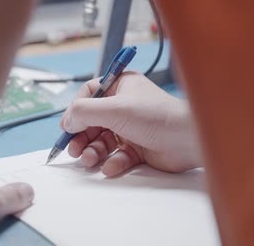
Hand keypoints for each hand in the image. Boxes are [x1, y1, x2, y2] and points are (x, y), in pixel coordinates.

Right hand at [61, 71, 199, 176]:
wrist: (187, 140)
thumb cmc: (156, 116)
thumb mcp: (113, 108)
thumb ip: (84, 112)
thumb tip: (67, 121)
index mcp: (120, 86)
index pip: (89, 94)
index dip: (76, 111)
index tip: (67, 127)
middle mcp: (124, 105)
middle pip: (92, 121)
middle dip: (81, 137)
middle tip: (73, 150)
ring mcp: (131, 127)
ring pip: (102, 141)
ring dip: (93, 151)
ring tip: (89, 159)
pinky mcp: (138, 148)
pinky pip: (117, 155)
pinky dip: (112, 162)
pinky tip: (112, 166)